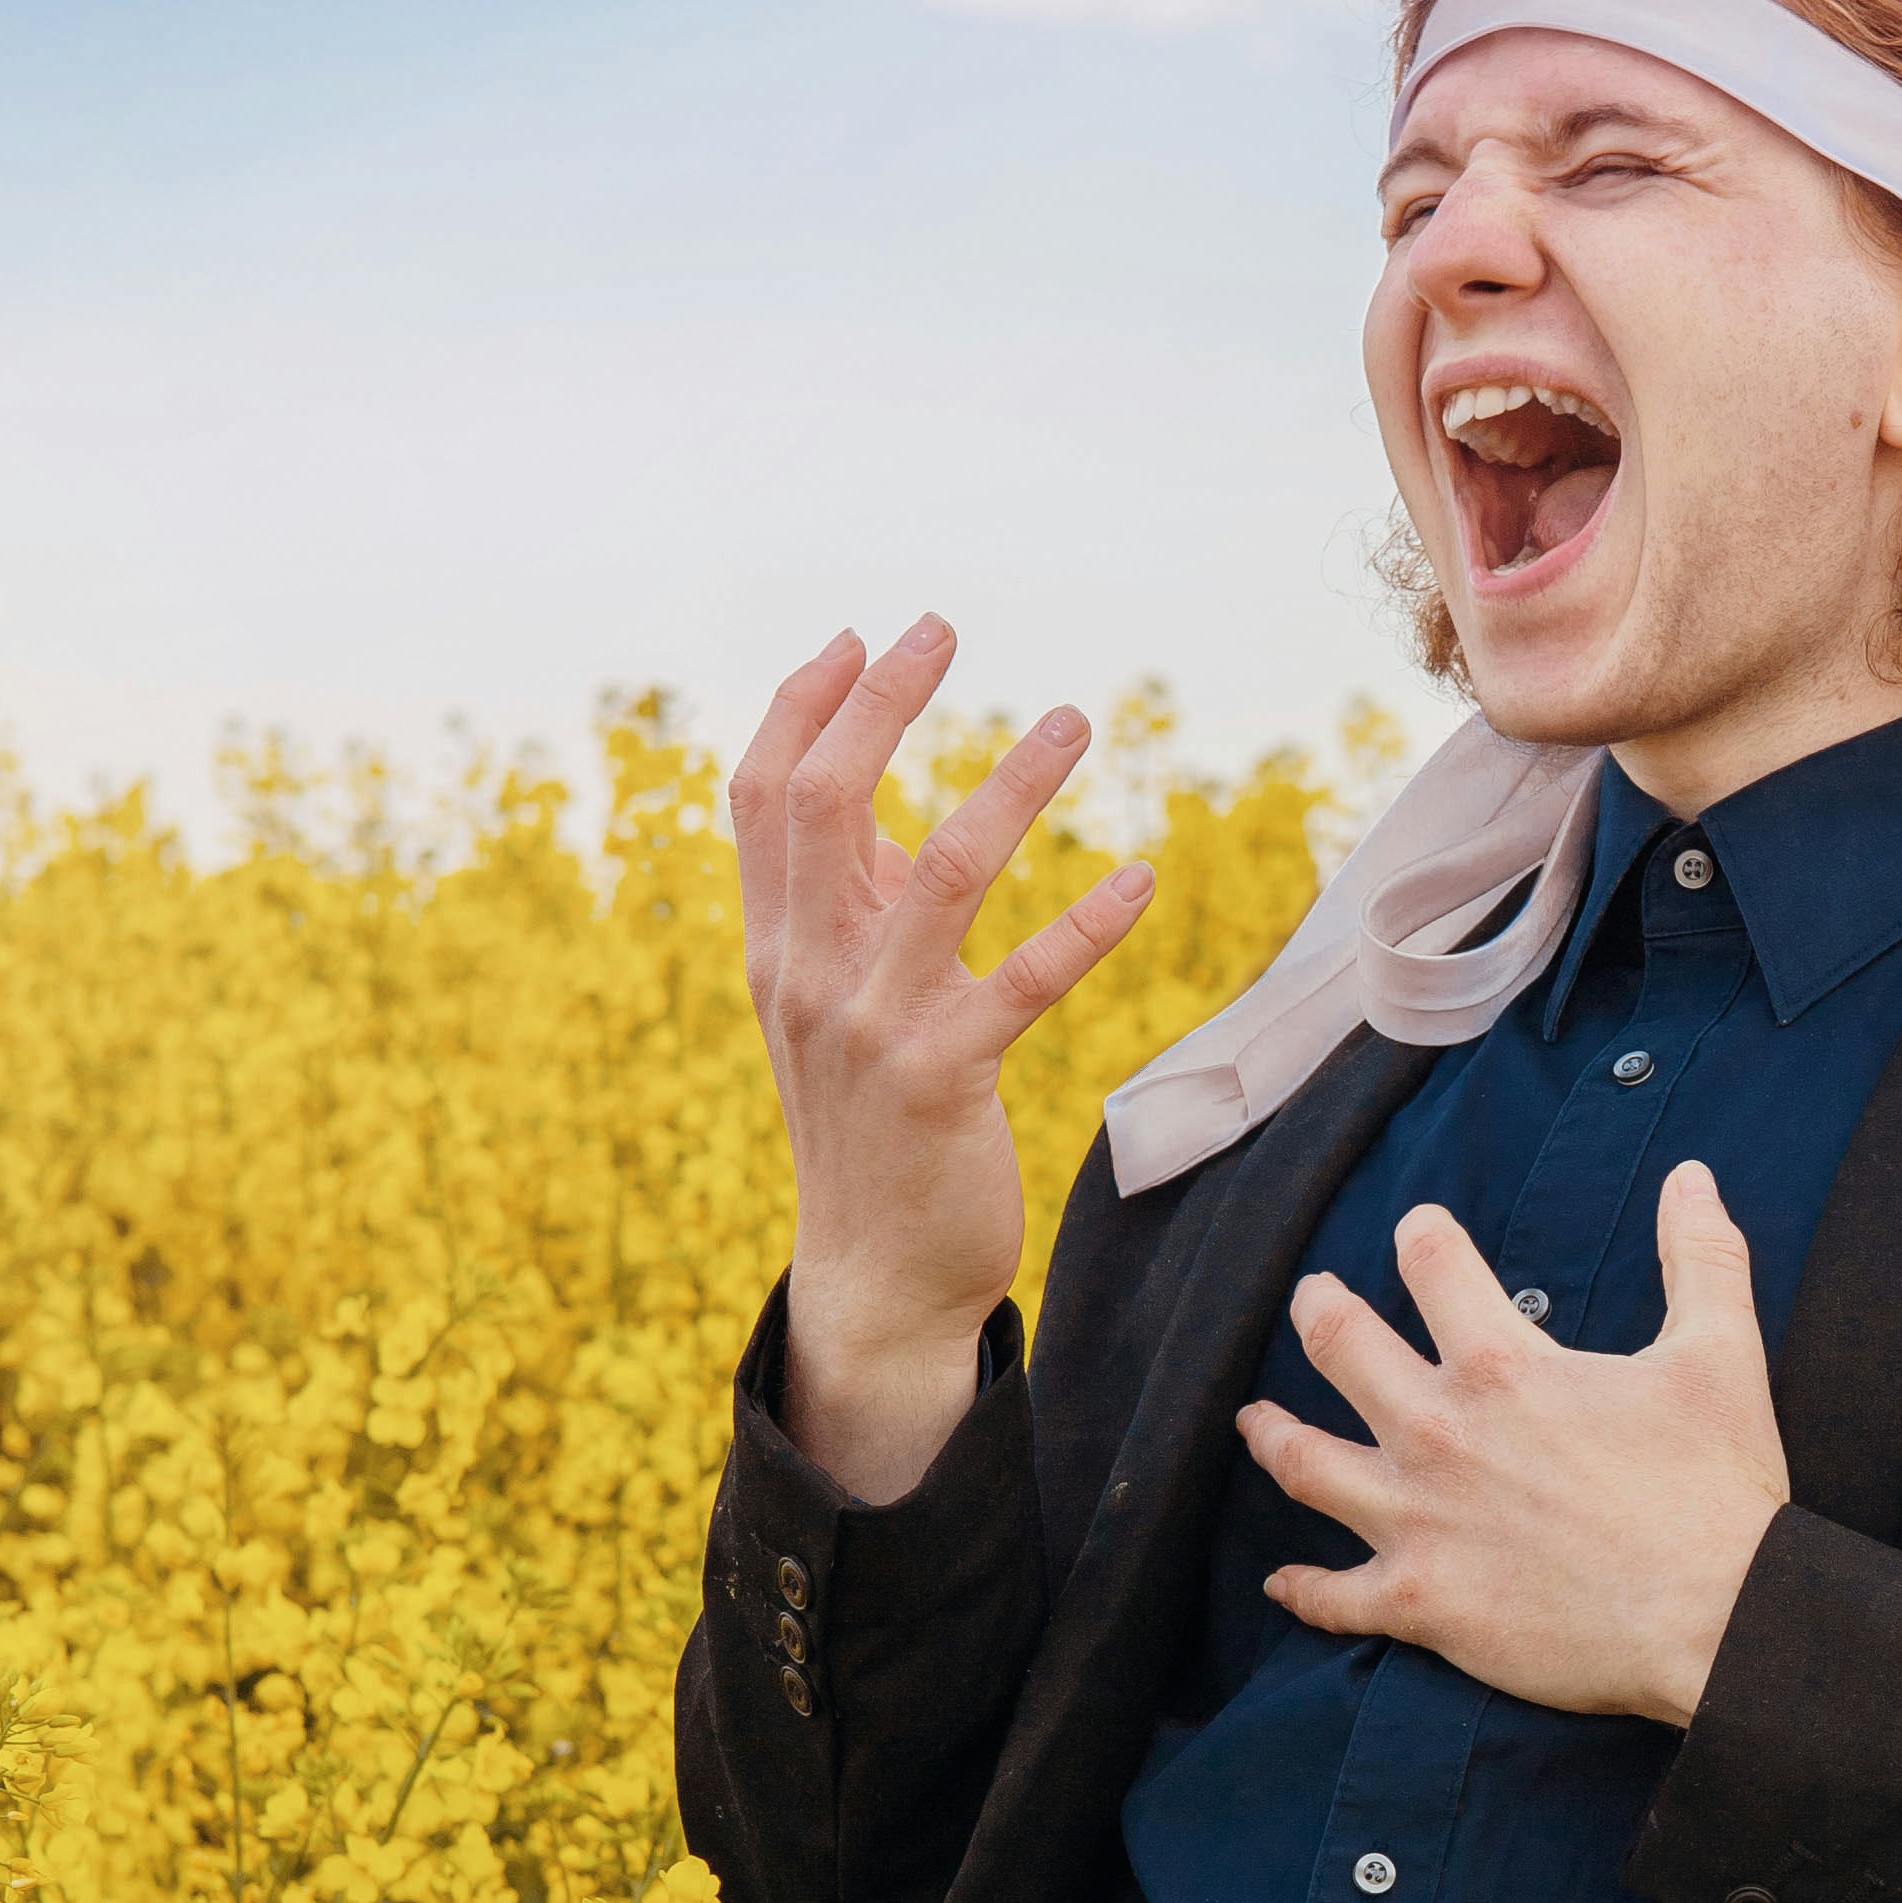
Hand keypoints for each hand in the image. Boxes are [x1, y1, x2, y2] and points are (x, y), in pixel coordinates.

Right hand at [729, 622, 1156, 1504]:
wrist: (875, 1273)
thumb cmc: (869, 1124)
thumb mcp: (833, 1006)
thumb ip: (846, 907)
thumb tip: (876, 804)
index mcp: (773, 946)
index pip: (761, 796)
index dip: (803, 707)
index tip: (857, 637)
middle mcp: (806, 974)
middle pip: (823, 801)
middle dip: (881, 704)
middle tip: (941, 629)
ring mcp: (871, 1026)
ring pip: (938, 870)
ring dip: (1012, 783)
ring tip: (1076, 719)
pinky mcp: (946, 1078)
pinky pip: (1026, 979)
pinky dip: (1087, 922)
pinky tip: (1140, 875)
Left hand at [1241, 1168, 1789, 1726]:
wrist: (1716, 1620)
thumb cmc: (1716, 1491)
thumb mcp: (1719, 1355)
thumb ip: (1701, 1257)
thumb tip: (1693, 1176)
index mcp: (1501, 1366)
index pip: (1430, 1263)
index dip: (1420, 1234)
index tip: (1414, 1227)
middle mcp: (1438, 1433)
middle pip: (1339, 1347)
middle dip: (1318, 1312)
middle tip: (1311, 1299)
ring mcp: (1417, 1521)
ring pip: (1307, 1464)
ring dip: (1273, 1435)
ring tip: (1254, 1420)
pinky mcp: (1420, 1603)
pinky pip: (1334, 1597)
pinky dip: (1301, 1589)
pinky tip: (1279, 1582)